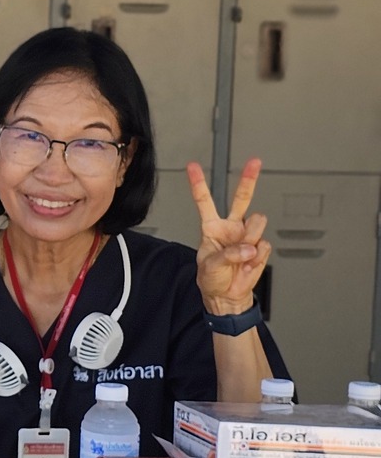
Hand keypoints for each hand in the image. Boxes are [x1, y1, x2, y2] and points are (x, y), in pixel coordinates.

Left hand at [188, 160, 271, 314]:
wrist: (227, 295)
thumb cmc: (212, 278)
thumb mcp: (209, 266)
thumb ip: (227, 254)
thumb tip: (248, 248)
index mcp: (212, 227)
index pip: (204, 201)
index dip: (198, 183)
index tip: (192, 166)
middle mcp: (232, 227)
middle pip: (241, 198)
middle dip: (249, 179)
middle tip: (254, 162)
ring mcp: (248, 235)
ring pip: (257, 222)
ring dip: (251, 237)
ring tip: (242, 254)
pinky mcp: (261, 247)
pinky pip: (264, 246)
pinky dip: (257, 257)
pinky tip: (248, 263)